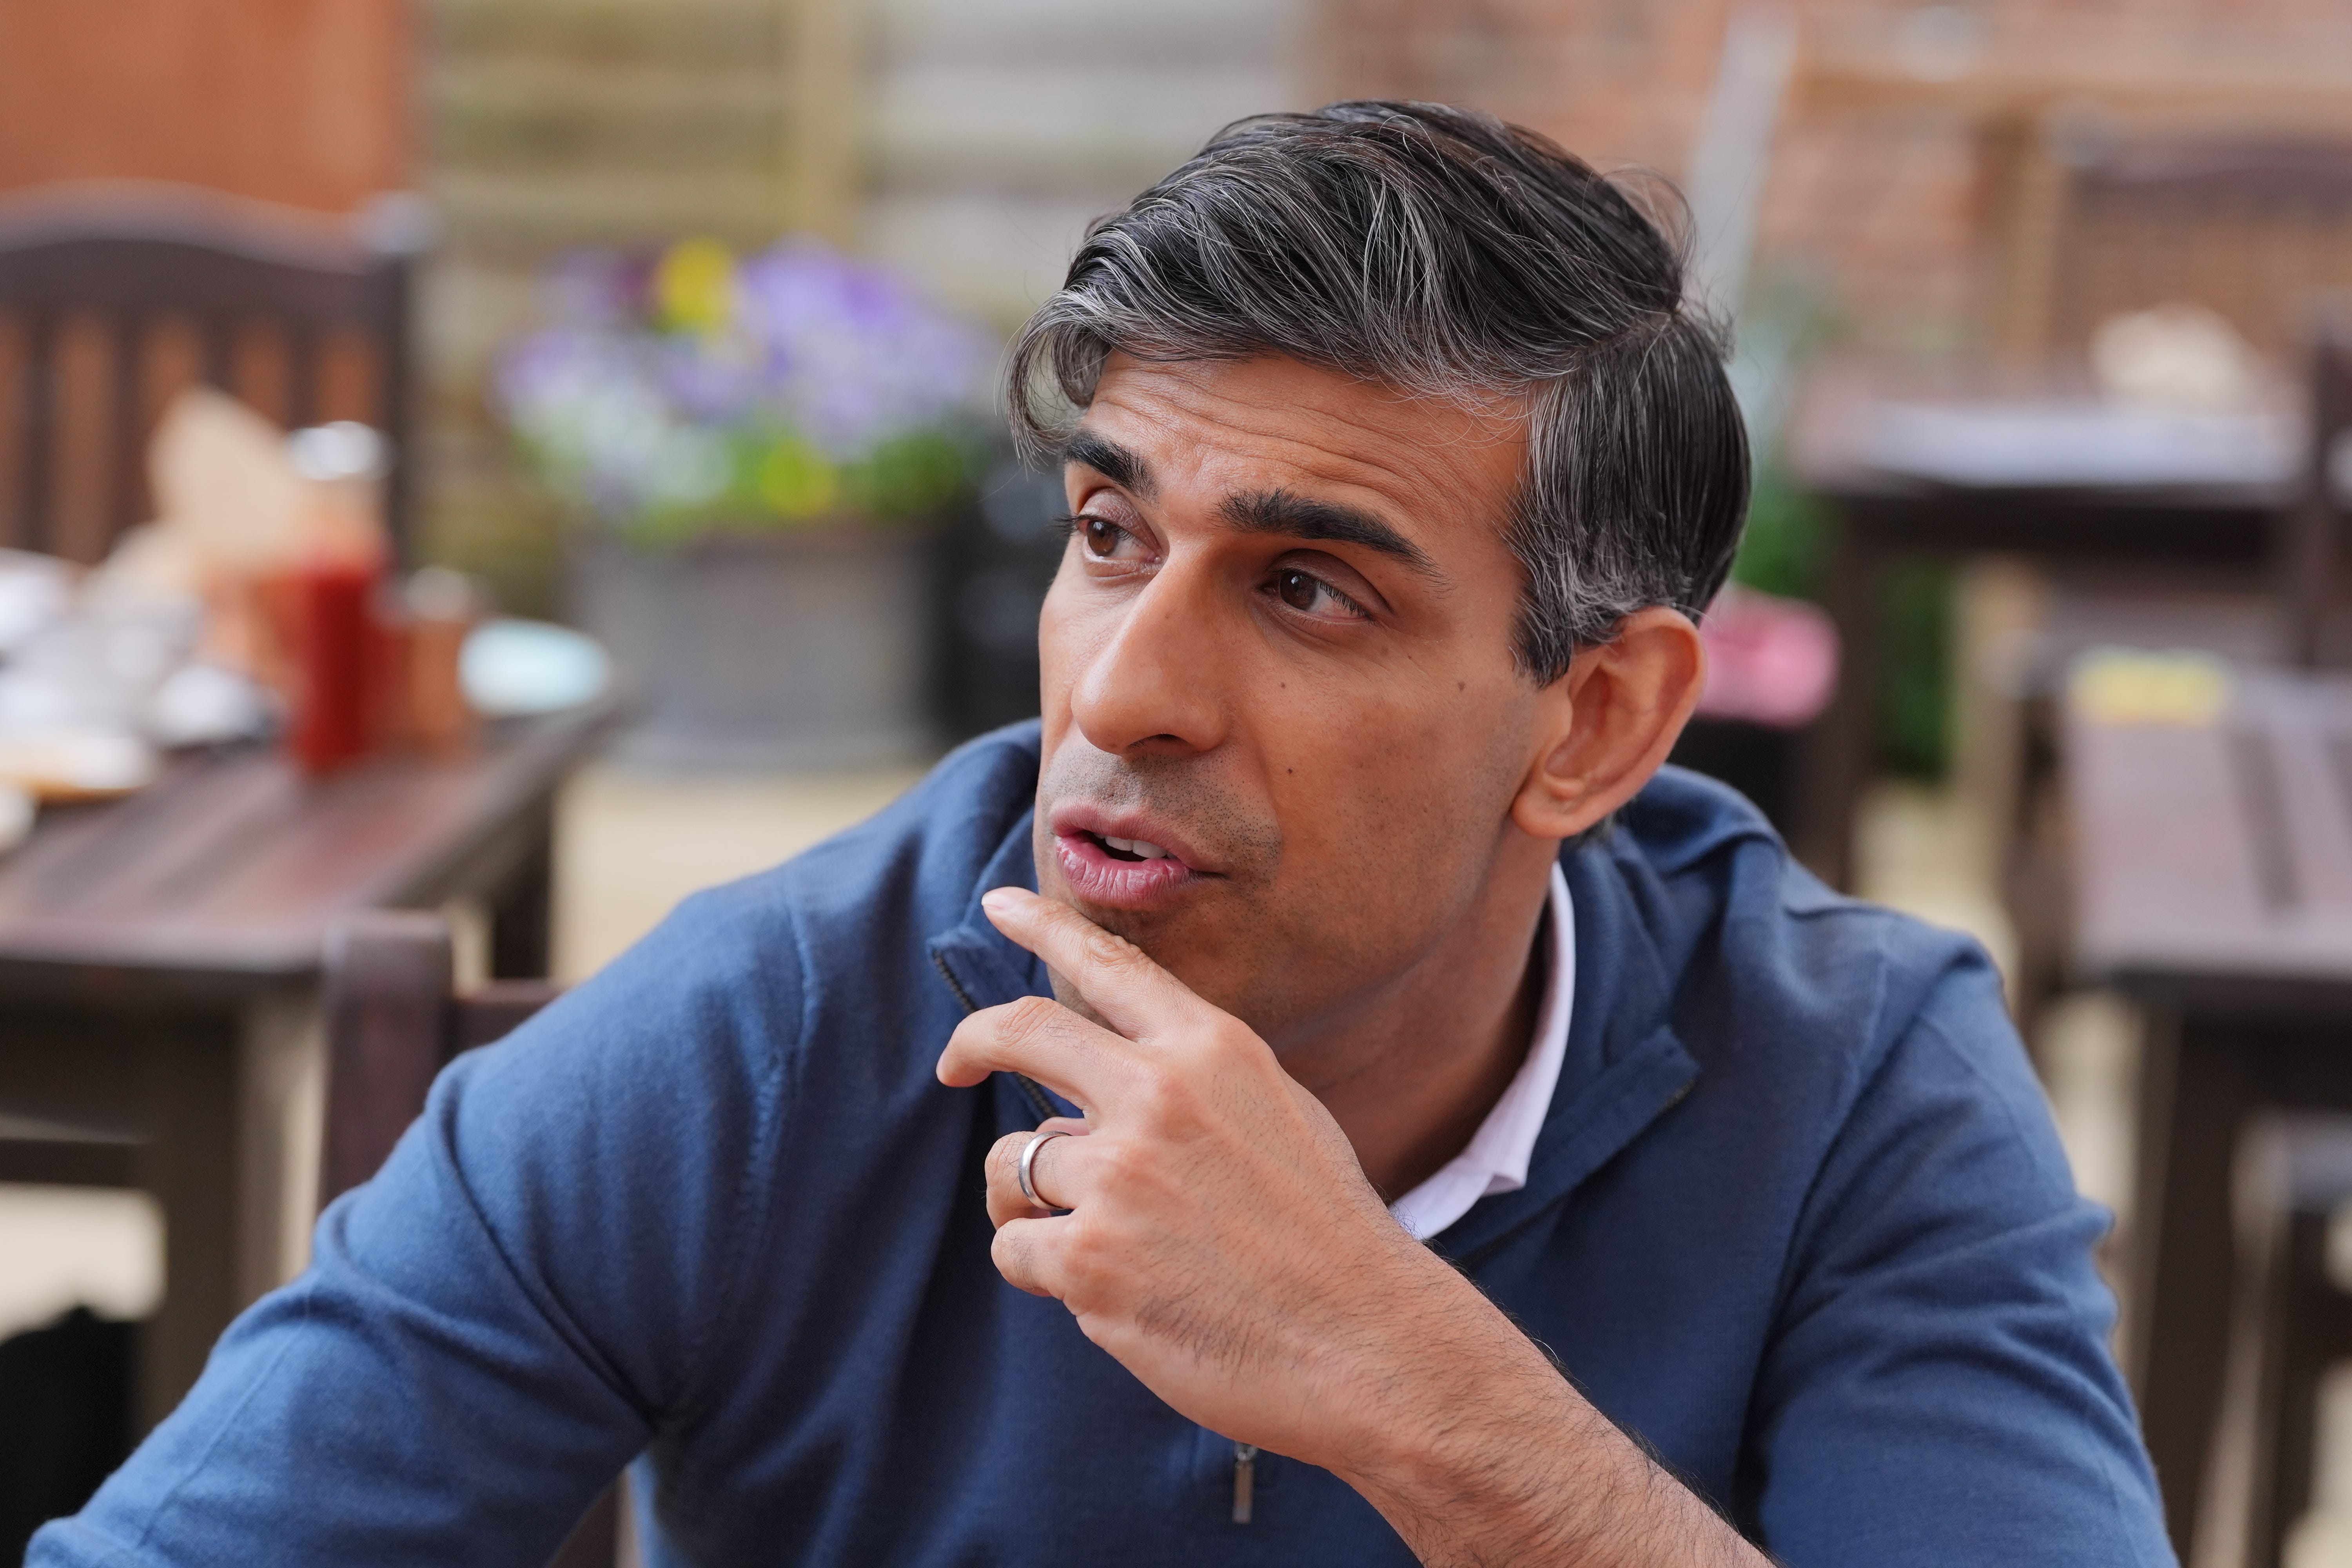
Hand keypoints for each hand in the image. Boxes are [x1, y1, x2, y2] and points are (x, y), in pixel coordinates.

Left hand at [936, 888, 1769, 1567]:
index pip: (1105, 964)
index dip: (1041, 924)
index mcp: (1211, 1050)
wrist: (1367, 1345)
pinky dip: (1046, 1269)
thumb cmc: (1327, 1237)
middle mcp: (1157, 1097)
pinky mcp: (1089, 1262)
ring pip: (1013, 1162)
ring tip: (1103, 1240)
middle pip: (1019, 1033)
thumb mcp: (1282, 1113)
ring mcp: (1117, 1179)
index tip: (998, 904)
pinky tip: (1113, 1291)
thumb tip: (1117, 1072)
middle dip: (971, 1042)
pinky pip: (1015, 1246)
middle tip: (953, 1065)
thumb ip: (1197, 1080)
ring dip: (1032, 1200)